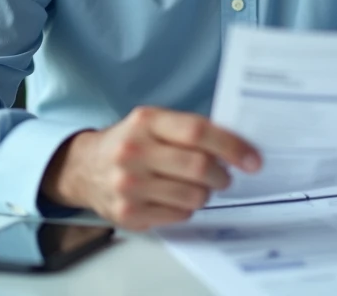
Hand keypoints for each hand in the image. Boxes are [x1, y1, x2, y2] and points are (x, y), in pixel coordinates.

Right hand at [40, 106, 260, 230]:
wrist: (83, 168)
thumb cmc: (129, 142)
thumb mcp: (153, 122)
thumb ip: (189, 130)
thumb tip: (237, 146)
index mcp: (146, 121)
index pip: (198, 132)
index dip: (232, 146)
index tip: (252, 159)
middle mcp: (133, 151)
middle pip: (198, 167)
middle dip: (222, 175)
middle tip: (224, 176)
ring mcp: (129, 185)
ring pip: (193, 196)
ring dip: (205, 193)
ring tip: (198, 186)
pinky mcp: (128, 213)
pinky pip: (178, 215)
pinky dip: (187, 207)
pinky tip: (176, 197)